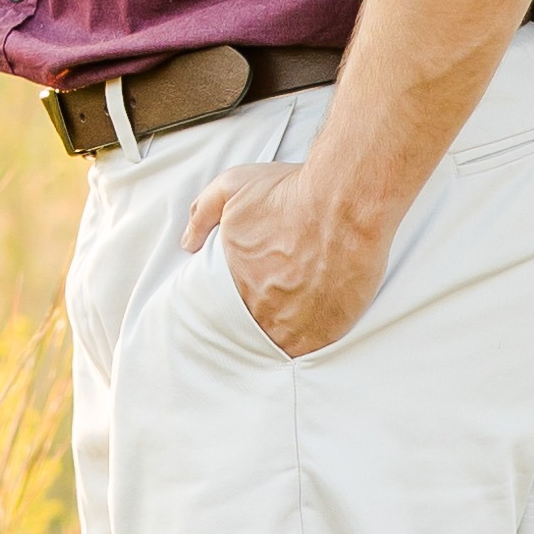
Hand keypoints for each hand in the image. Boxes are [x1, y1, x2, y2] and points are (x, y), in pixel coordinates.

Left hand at [184, 154, 390, 358]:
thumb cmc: (292, 193)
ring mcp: (297, 323)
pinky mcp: (329, 329)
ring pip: (285, 340)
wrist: (344, 201)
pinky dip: (315, 337)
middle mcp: (263, 309)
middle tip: (281, 297)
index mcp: (237, 282)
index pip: (228, 306)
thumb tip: (188, 241)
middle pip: (257, 324)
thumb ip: (203, 213)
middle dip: (265, 313)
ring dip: (289, 329)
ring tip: (300, 311)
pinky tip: (319, 320)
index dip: (242, 298)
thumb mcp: (233, 187)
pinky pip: (315, 346)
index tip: (255, 288)